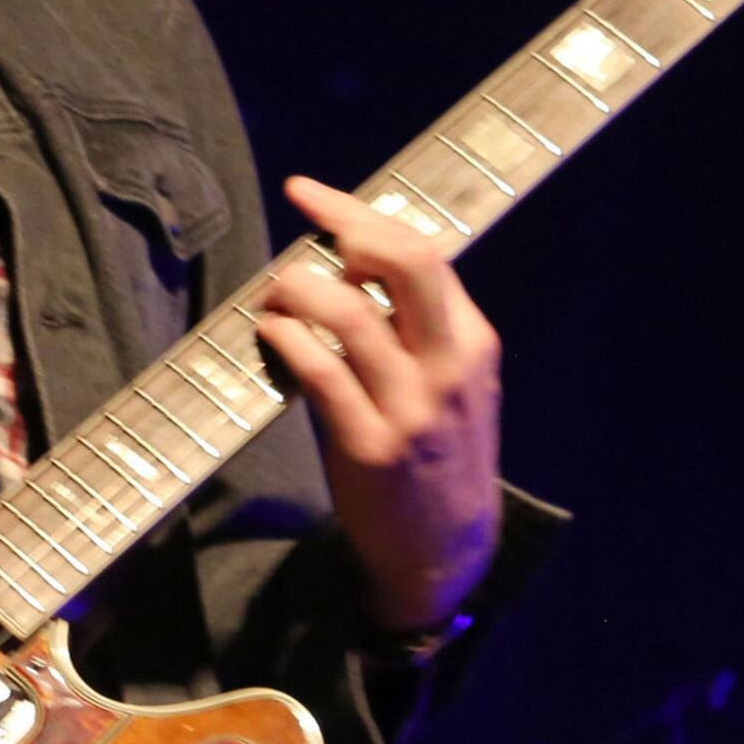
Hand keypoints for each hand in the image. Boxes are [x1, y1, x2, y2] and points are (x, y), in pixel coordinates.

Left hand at [259, 176, 504, 630]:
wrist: (444, 549)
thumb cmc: (434, 452)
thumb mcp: (450, 383)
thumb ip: (415, 326)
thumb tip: (345, 262)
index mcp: (471, 342)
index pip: (422, 252)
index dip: (361, 215)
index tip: (311, 194)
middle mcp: (449, 367)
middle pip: (407, 262)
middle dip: (345, 227)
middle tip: (301, 222)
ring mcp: (412, 408)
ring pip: (350, 313)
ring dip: (296, 289)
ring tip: (273, 295)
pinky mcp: (370, 447)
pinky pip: (321, 372)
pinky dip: (287, 339)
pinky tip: (271, 333)